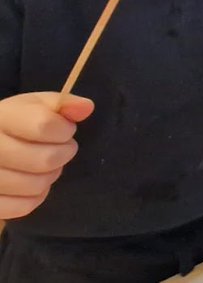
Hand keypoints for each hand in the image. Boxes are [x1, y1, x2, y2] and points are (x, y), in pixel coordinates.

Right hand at [0, 92, 93, 219]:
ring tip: (46, 165)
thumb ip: (63, 104)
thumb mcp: (37, 105)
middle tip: (61, 149)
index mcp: (2, 117)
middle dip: (64, 154)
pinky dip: (36, 196)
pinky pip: (23, 207)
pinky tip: (34, 181)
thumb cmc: (16, 123)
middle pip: (45, 159)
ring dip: (51, 176)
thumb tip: (86, 108)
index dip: (65, 130)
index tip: (65, 130)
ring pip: (35, 185)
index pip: (43, 125)